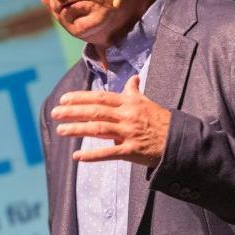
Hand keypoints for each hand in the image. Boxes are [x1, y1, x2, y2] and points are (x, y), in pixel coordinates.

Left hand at [51, 74, 170, 165]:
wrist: (179, 141)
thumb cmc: (161, 121)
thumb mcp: (148, 103)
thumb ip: (135, 92)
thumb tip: (133, 78)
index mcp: (128, 103)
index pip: (100, 98)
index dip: (81, 98)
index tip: (64, 99)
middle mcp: (127, 116)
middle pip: (95, 111)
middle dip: (73, 111)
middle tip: (55, 113)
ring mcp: (129, 133)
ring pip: (98, 129)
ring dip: (77, 129)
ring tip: (61, 130)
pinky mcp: (132, 151)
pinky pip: (109, 153)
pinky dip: (92, 156)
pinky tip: (77, 156)